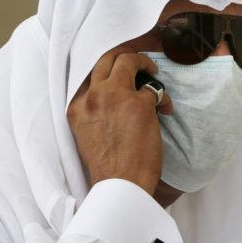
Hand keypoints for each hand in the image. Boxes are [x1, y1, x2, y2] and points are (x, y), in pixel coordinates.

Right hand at [67, 47, 172, 195]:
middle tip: (138, 63)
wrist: (119, 186)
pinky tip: (165, 108)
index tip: (118, 71)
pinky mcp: (138, 104)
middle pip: (106, 59)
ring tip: (153, 72)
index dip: (106, 67)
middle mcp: (92, 98)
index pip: (88, 73)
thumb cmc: (108, 167)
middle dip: (124, 56)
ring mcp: (114, 97)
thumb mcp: (87, 134)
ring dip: (143, 63)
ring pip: (127, 61)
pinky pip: (154, 89)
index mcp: (76, 107)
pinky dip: (162, 97)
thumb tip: (116, 96)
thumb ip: (95, 111)